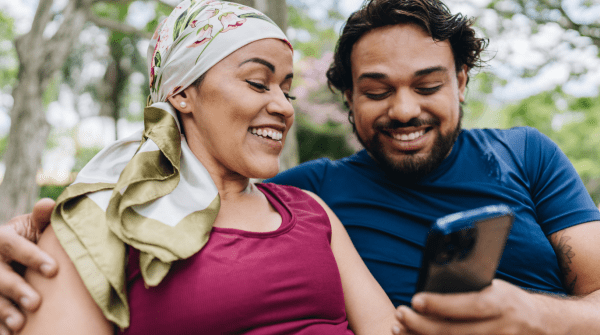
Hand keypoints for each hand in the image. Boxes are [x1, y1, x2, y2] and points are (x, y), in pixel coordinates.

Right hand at [0, 198, 56, 333]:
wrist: (5, 255)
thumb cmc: (27, 239)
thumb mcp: (32, 227)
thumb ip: (41, 219)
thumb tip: (49, 203)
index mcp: (1, 238)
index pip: (14, 246)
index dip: (33, 257)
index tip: (54, 270)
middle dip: (16, 290)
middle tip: (36, 303)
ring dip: (3, 311)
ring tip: (19, 324)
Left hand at [395, 279, 547, 334]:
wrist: (544, 325)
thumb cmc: (508, 301)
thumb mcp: (495, 288)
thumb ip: (469, 290)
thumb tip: (430, 287)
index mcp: (501, 303)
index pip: (466, 305)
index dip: (439, 304)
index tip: (414, 300)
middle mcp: (502, 328)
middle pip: (454, 332)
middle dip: (421, 324)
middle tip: (399, 314)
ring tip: (400, 328)